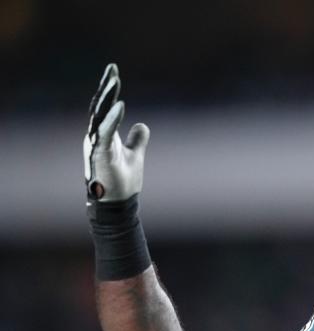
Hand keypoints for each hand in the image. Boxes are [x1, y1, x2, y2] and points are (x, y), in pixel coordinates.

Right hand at [83, 63, 149, 201]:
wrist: (118, 205)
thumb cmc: (123, 182)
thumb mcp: (135, 155)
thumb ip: (137, 139)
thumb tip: (142, 125)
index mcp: (103, 135)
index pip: (104, 108)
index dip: (108, 90)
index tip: (113, 71)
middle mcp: (96, 137)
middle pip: (99, 107)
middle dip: (106, 87)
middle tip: (113, 69)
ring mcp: (96, 145)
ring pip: (99, 116)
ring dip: (107, 98)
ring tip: (115, 80)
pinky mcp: (100, 155)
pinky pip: (106, 133)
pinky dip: (113, 119)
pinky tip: (121, 106)